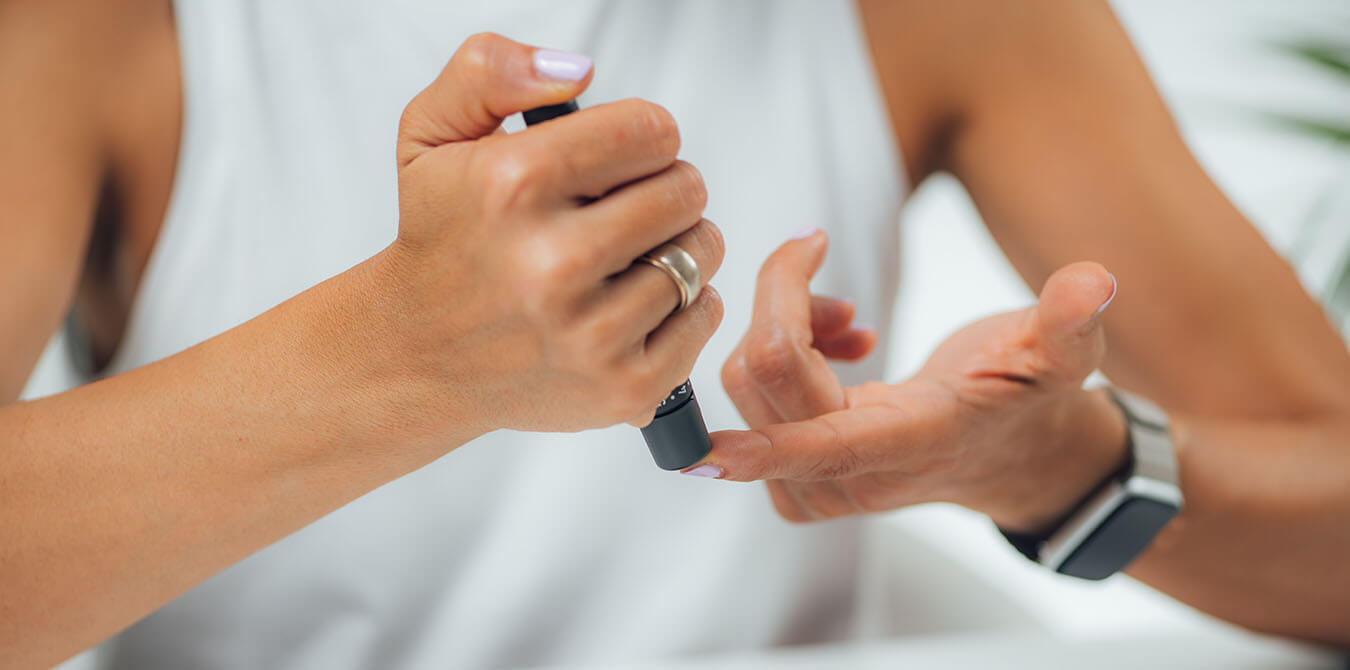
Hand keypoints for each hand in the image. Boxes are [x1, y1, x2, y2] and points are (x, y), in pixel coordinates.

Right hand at [379, 34, 723, 436]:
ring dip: (679, 245)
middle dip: (664, 188)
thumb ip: (489, 71)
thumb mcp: (433, 135)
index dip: (642, 137)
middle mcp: (551, 263)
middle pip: (685, 190)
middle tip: (626, 208)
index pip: (651, 131)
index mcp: (513, 186)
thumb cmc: (442, 241)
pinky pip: (705, 316)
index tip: (621, 158)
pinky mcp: (622, 387)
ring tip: (630, 255)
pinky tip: (637, 301)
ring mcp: (590, 333)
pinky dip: (687, 304)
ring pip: (701, 253)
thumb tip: (576, 70)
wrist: (418, 355)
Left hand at [699, 231, 1123, 532]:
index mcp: (913, 443)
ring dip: (780, 325)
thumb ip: (1070, 322)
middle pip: (766, 374)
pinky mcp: (797, 479)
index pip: (820, 443)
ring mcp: (819, 485)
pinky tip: (835, 344)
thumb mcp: (1064, 357)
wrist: (1017, 456)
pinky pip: (749, 403)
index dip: (762, 442)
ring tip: (845, 317)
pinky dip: (776, 356)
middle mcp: (855, 475)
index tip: (703, 449)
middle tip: (818, 251)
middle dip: (781, 296)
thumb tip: (1093, 282)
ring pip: (746, 383)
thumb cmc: (1032, 399)